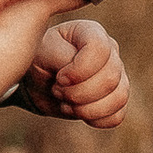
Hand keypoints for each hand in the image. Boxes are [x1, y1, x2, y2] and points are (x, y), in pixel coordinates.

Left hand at [21, 13, 129, 127]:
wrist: (34, 82)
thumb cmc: (37, 60)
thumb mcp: (42, 52)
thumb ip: (62, 57)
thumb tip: (79, 74)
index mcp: (92, 33)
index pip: (101, 49)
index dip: (80, 70)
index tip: (59, 78)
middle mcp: (110, 52)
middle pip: (110, 78)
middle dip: (79, 93)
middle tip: (57, 90)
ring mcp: (116, 76)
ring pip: (118, 98)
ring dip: (87, 109)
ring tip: (65, 104)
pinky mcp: (114, 99)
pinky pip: (118, 115)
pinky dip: (96, 120)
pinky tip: (77, 112)